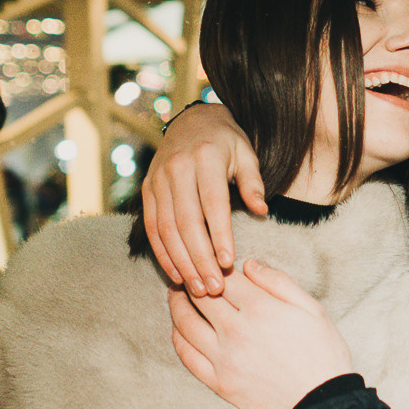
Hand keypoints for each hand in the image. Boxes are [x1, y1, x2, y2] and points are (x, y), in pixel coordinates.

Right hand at [143, 104, 267, 296]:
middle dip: (200, 258)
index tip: (229, 263)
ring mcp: (158, 180)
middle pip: (187, 221)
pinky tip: (177, 274)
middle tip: (214, 286)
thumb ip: (252, 182)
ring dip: (181, 262)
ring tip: (197, 288)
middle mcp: (177, 168)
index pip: (212, 203)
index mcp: (206, 158)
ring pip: (166, 229)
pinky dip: (163, 254)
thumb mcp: (246, 153)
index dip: (220, 235)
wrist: (192, 120)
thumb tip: (261, 210)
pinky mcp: (147, 190)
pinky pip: (152, 227)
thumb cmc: (226, 142)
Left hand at [169, 259, 354, 408]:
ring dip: (177, 305)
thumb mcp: (312, 309)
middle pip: (200, 296)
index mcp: (260, 309)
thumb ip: (279, 282)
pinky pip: (187, 357)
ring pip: (186, 324)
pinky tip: (180, 330)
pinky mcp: (219, 382)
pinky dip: (178, 339)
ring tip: (176, 296)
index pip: (225, 278)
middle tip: (188, 275)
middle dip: (192, 281)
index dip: (217, 267)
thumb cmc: (322, 354)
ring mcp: (224, 359)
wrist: (321, 404)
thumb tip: (249, 265)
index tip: (214, 265)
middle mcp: (236, 331)